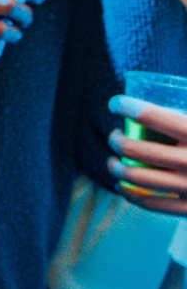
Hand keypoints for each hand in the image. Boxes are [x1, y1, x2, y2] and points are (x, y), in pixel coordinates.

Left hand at [107, 95, 186, 211]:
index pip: (151, 115)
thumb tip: (175, 86)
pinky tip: (124, 187)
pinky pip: (149, 202)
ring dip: (115, 168)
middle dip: (115, 140)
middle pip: (134, 149)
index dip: (127, 106)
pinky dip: (130, 194)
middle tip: (114, 135)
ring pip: (135, 177)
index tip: (116, 103)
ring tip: (113, 162)